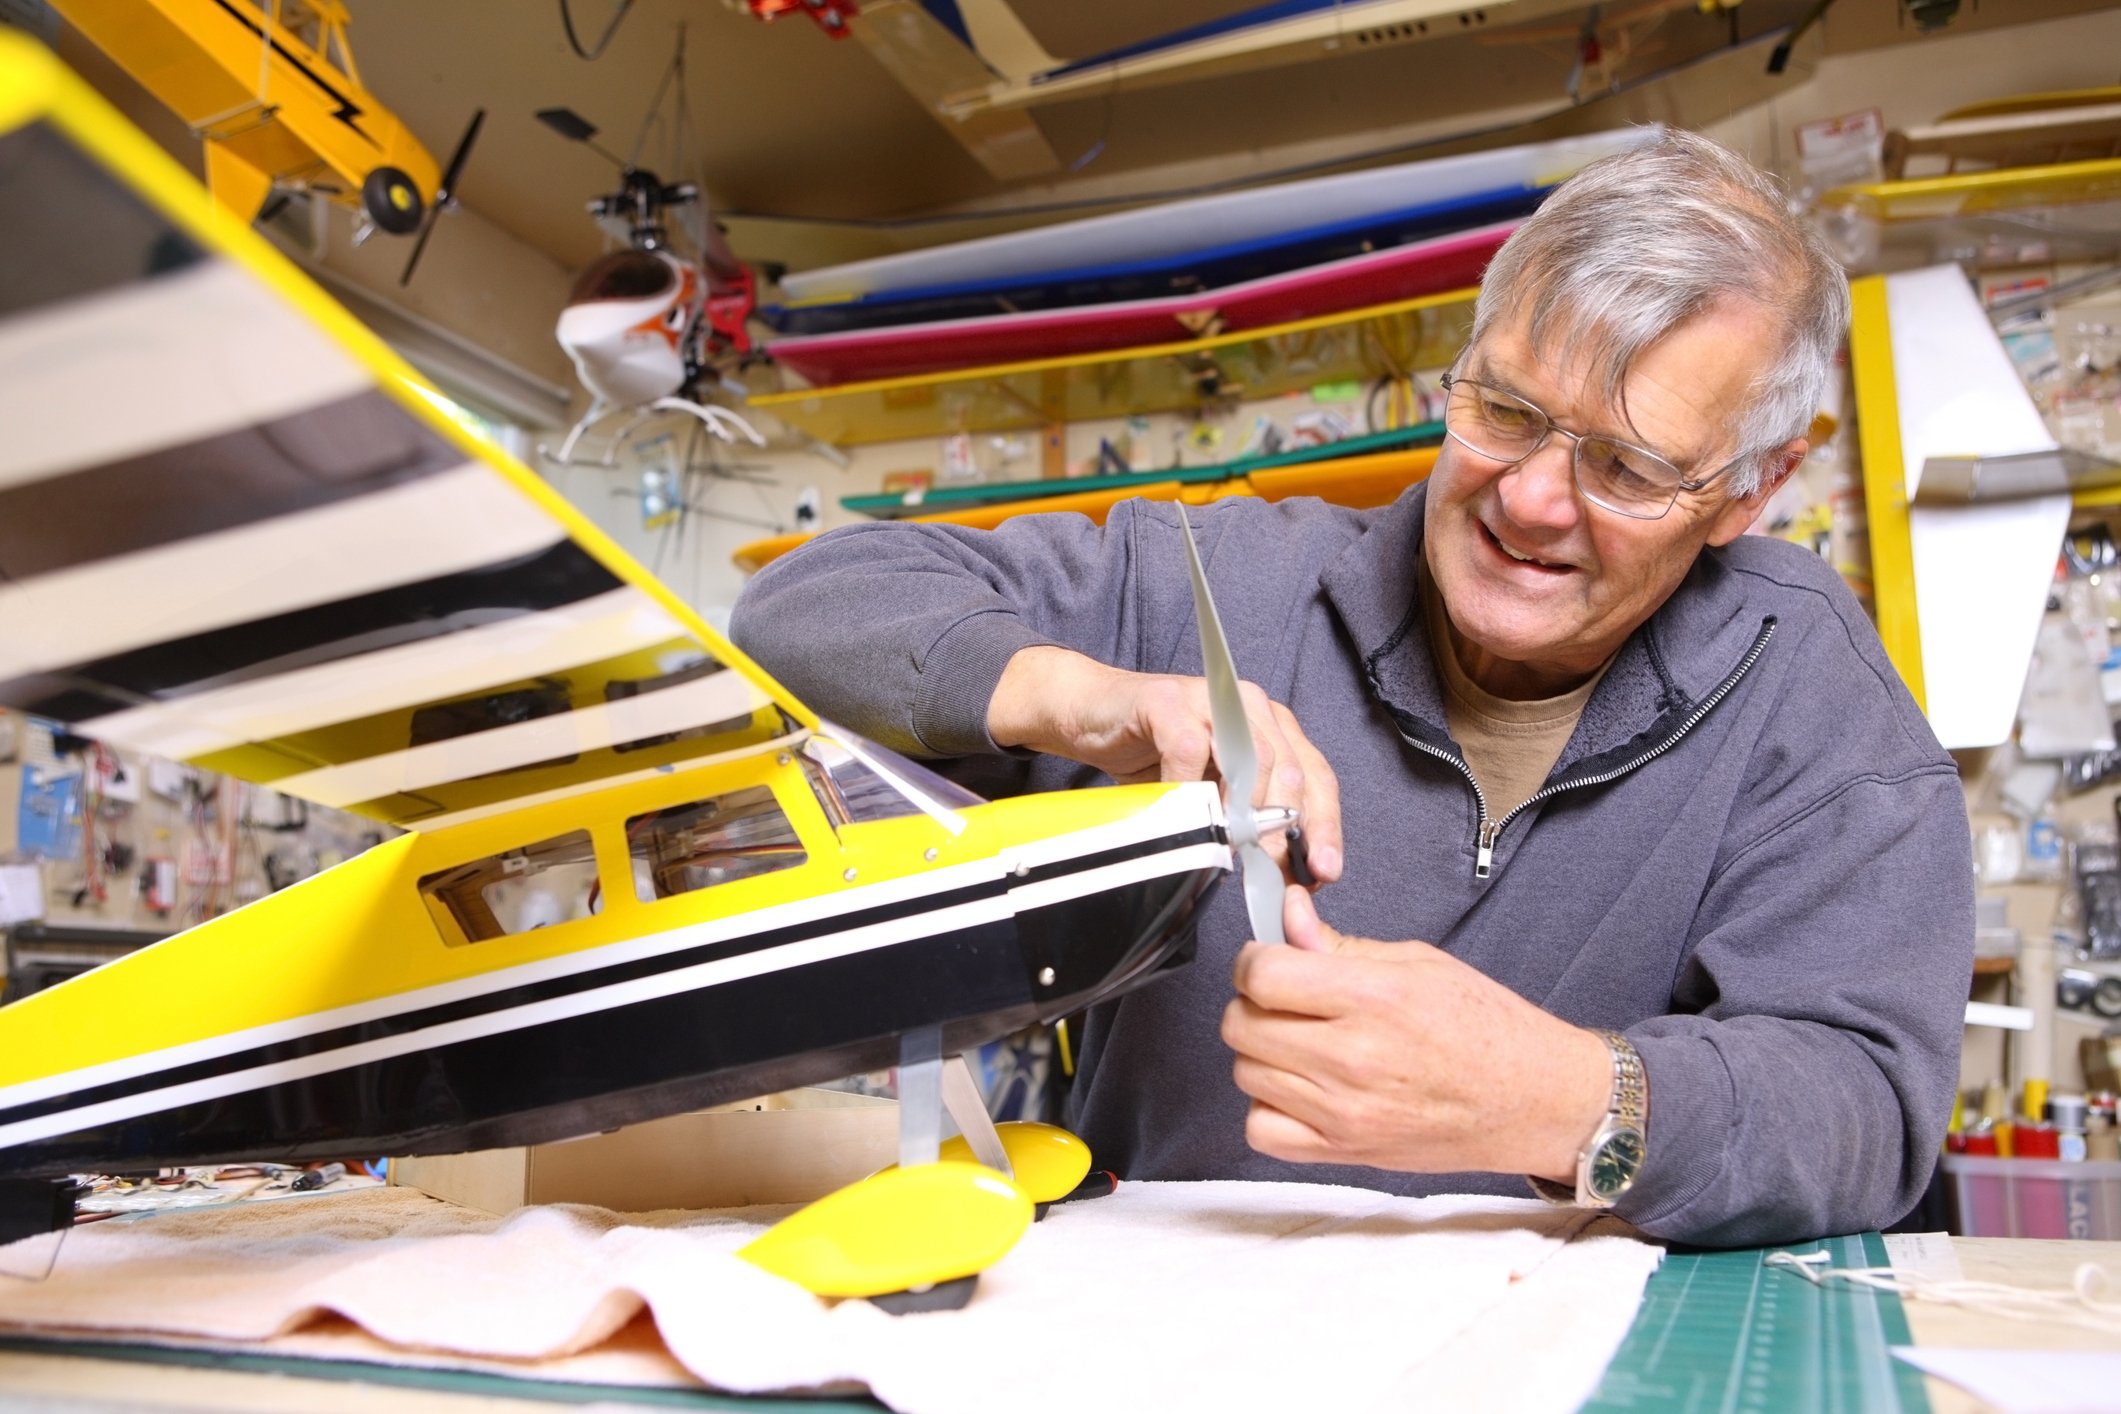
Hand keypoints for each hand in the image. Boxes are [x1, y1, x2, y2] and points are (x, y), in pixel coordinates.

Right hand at [988, 646, 1341, 883]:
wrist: (1089, 714)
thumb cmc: (1151, 755)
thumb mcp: (1211, 796)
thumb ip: (1245, 821)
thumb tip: (1282, 875)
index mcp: (1271, 729)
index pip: (1315, 779)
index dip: (1324, 827)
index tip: (1323, 873)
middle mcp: (1251, 708)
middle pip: (1290, 771)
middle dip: (1285, 830)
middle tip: (1272, 870)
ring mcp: (1212, 699)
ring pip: (1252, 758)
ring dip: (1245, 812)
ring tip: (1233, 846)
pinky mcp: (1169, 702)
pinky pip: (1190, 750)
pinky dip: (1188, 790)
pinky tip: (1182, 816)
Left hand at [1221, 887, 1611, 1179]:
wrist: (1532, 1099)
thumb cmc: (1486, 1027)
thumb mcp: (1417, 963)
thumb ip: (1339, 945)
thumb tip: (1287, 915)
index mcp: (1375, 999)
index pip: (1263, 976)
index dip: (1254, 960)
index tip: (1268, 960)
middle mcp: (1355, 1058)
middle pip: (1241, 1025)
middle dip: (1254, 1004)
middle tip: (1287, 1000)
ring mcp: (1345, 1112)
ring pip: (1245, 1073)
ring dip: (1262, 1053)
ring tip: (1302, 1043)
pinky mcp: (1344, 1151)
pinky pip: (1261, 1130)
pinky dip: (1268, 1108)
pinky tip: (1300, 1089)